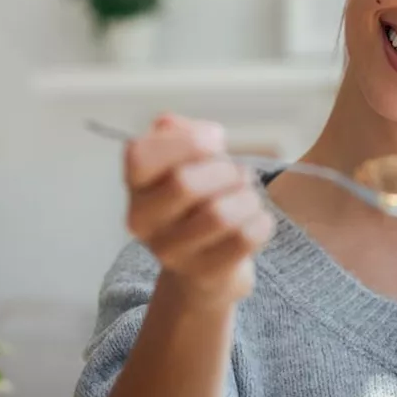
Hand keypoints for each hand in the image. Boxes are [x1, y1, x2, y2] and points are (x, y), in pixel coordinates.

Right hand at [123, 113, 274, 306]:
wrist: (208, 265)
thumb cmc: (202, 200)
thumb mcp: (190, 161)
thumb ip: (181, 134)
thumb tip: (169, 123)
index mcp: (136, 185)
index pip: (140, 154)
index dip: (186, 140)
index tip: (216, 141)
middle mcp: (143, 220)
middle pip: (185, 184)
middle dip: (225, 172)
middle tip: (237, 175)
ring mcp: (171, 252)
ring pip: (219, 214)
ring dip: (247, 198)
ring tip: (248, 199)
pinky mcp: (204, 273)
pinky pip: (244, 238)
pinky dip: (260, 222)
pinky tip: (256, 221)